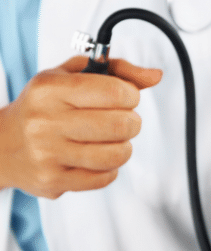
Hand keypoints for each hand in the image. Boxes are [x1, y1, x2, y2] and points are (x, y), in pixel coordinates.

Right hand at [0, 56, 161, 197]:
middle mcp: (46, 121)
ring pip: (116, 155)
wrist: (2, 145)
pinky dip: (109, 168)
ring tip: (111, 140)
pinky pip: (105, 177)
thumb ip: (117, 70)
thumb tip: (155, 75)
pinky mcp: (54, 180)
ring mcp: (48, 154)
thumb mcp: (72, 75)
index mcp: (51, 89)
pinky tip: (95, 157)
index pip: (115, 91)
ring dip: (123, 146)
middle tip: (122, 120)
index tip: (126, 97)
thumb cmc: (45, 106)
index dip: (132, 95)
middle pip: (121, 125)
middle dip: (132, 122)